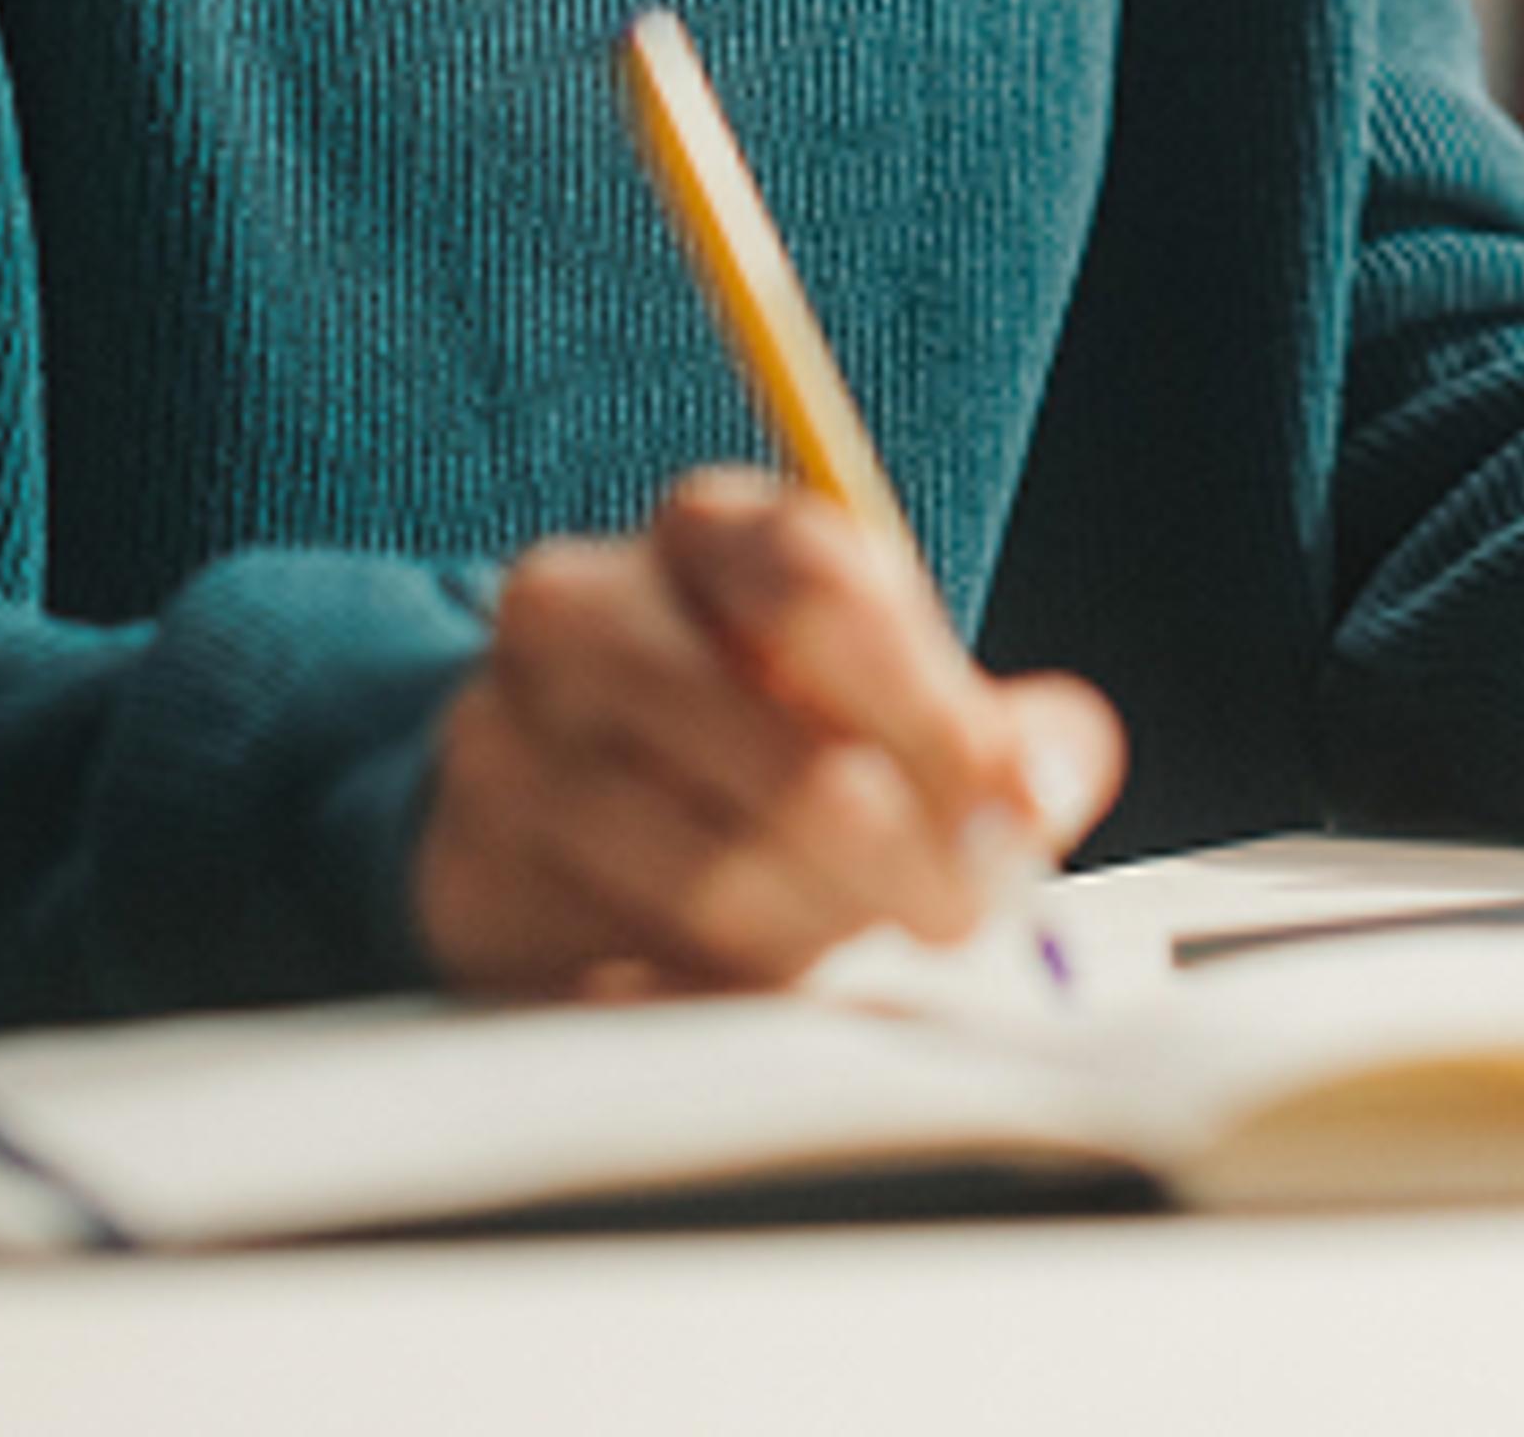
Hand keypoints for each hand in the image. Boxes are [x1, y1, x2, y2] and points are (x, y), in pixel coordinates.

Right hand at [408, 466, 1125, 1002]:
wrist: (546, 781)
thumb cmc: (752, 719)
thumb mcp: (871, 682)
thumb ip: (980, 724)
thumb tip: (1053, 772)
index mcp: (704, 526)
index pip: (819, 584)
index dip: (934, 708)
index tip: (1017, 806)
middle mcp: (580, 608)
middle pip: (780, 750)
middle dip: (907, 855)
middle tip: (972, 914)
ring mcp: (504, 742)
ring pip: (712, 876)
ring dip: (823, 933)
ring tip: (868, 943)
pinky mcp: (471, 877)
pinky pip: (629, 971)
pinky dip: (720, 996)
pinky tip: (761, 984)